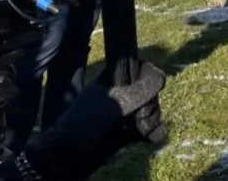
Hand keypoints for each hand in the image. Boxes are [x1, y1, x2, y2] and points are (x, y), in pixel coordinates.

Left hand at [23, 60, 166, 180]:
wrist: (66, 159)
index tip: (153, 86)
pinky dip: (153, 132)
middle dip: (150, 105)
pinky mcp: (128, 133)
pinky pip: (151, 129)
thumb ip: (139, 90)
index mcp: (112, 80)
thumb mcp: (113, 103)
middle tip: (137, 115)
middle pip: (151, 92)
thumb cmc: (83, 125)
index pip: (140, 68)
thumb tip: (162, 78)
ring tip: (136, 130)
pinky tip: (149, 137)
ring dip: (149, 121)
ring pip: (152, 111)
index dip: (149, 76)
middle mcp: (122, 95)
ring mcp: (125, 115)